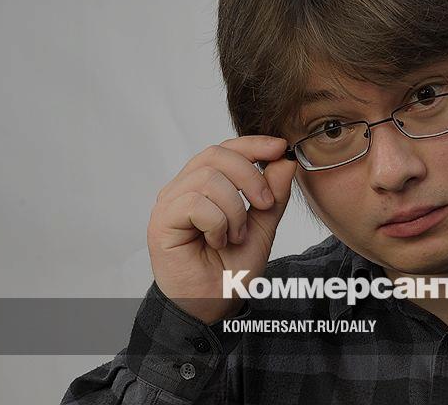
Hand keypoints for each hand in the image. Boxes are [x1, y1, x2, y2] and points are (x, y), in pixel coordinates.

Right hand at [146, 135, 296, 323]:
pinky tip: (217, 241)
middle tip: (265, 204)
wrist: (214, 304)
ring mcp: (170, 203)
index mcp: (204, 185)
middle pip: (216, 155)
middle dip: (250, 176)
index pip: (226, 149)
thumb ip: (273, 195)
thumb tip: (285, 160)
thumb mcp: (263, 226)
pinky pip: (195, 203)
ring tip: (236, 235)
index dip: (253, 144)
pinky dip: (217, 223)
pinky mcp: (162, 221)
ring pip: (208, 178)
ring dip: (234, 208)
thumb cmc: (231, 269)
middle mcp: (183, 189)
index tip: (280, 148)